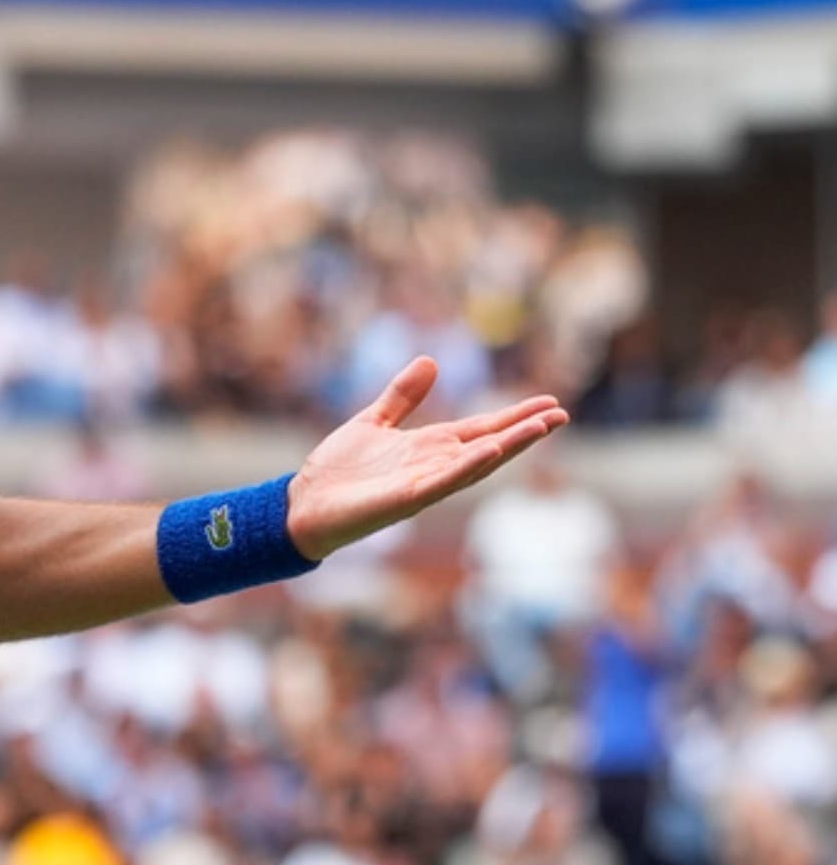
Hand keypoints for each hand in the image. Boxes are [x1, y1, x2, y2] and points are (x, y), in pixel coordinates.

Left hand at [286, 356, 568, 560]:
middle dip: (524, 431)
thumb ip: (402, 396)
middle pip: (489, 445)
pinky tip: (491, 450)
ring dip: (508, 446)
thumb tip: (432, 361)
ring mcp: (423, 484)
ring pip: (475, 464)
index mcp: (428, 448)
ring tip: (541, 427)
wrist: (303, 503)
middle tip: (561, 414)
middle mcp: (433, 466)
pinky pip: (443, 482)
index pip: (481, 430)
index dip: (513, 417)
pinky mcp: (404, 499)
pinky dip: (468, 467)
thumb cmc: (337, 470)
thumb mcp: (373, 421)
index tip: (549, 403)